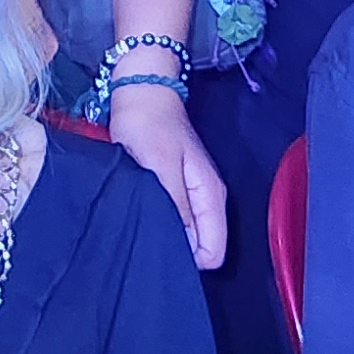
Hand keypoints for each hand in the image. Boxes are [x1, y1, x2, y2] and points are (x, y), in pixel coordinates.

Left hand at [107, 83, 228, 266]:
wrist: (141, 92)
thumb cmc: (149, 124)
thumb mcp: (160, 166)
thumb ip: (176, 206)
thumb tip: (185, 246)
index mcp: (211, 195)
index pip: (214, 252)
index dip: (189, 261)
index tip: (159, 254)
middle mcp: (206, 200)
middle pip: (203, 247)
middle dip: (178, 254)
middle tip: (144, 246)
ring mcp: (192, 196)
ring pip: (188, 236)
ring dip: (167, 239)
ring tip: (139, 234)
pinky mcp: (175, 190)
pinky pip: (175, 222)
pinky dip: (160, 224)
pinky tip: (140, 220)